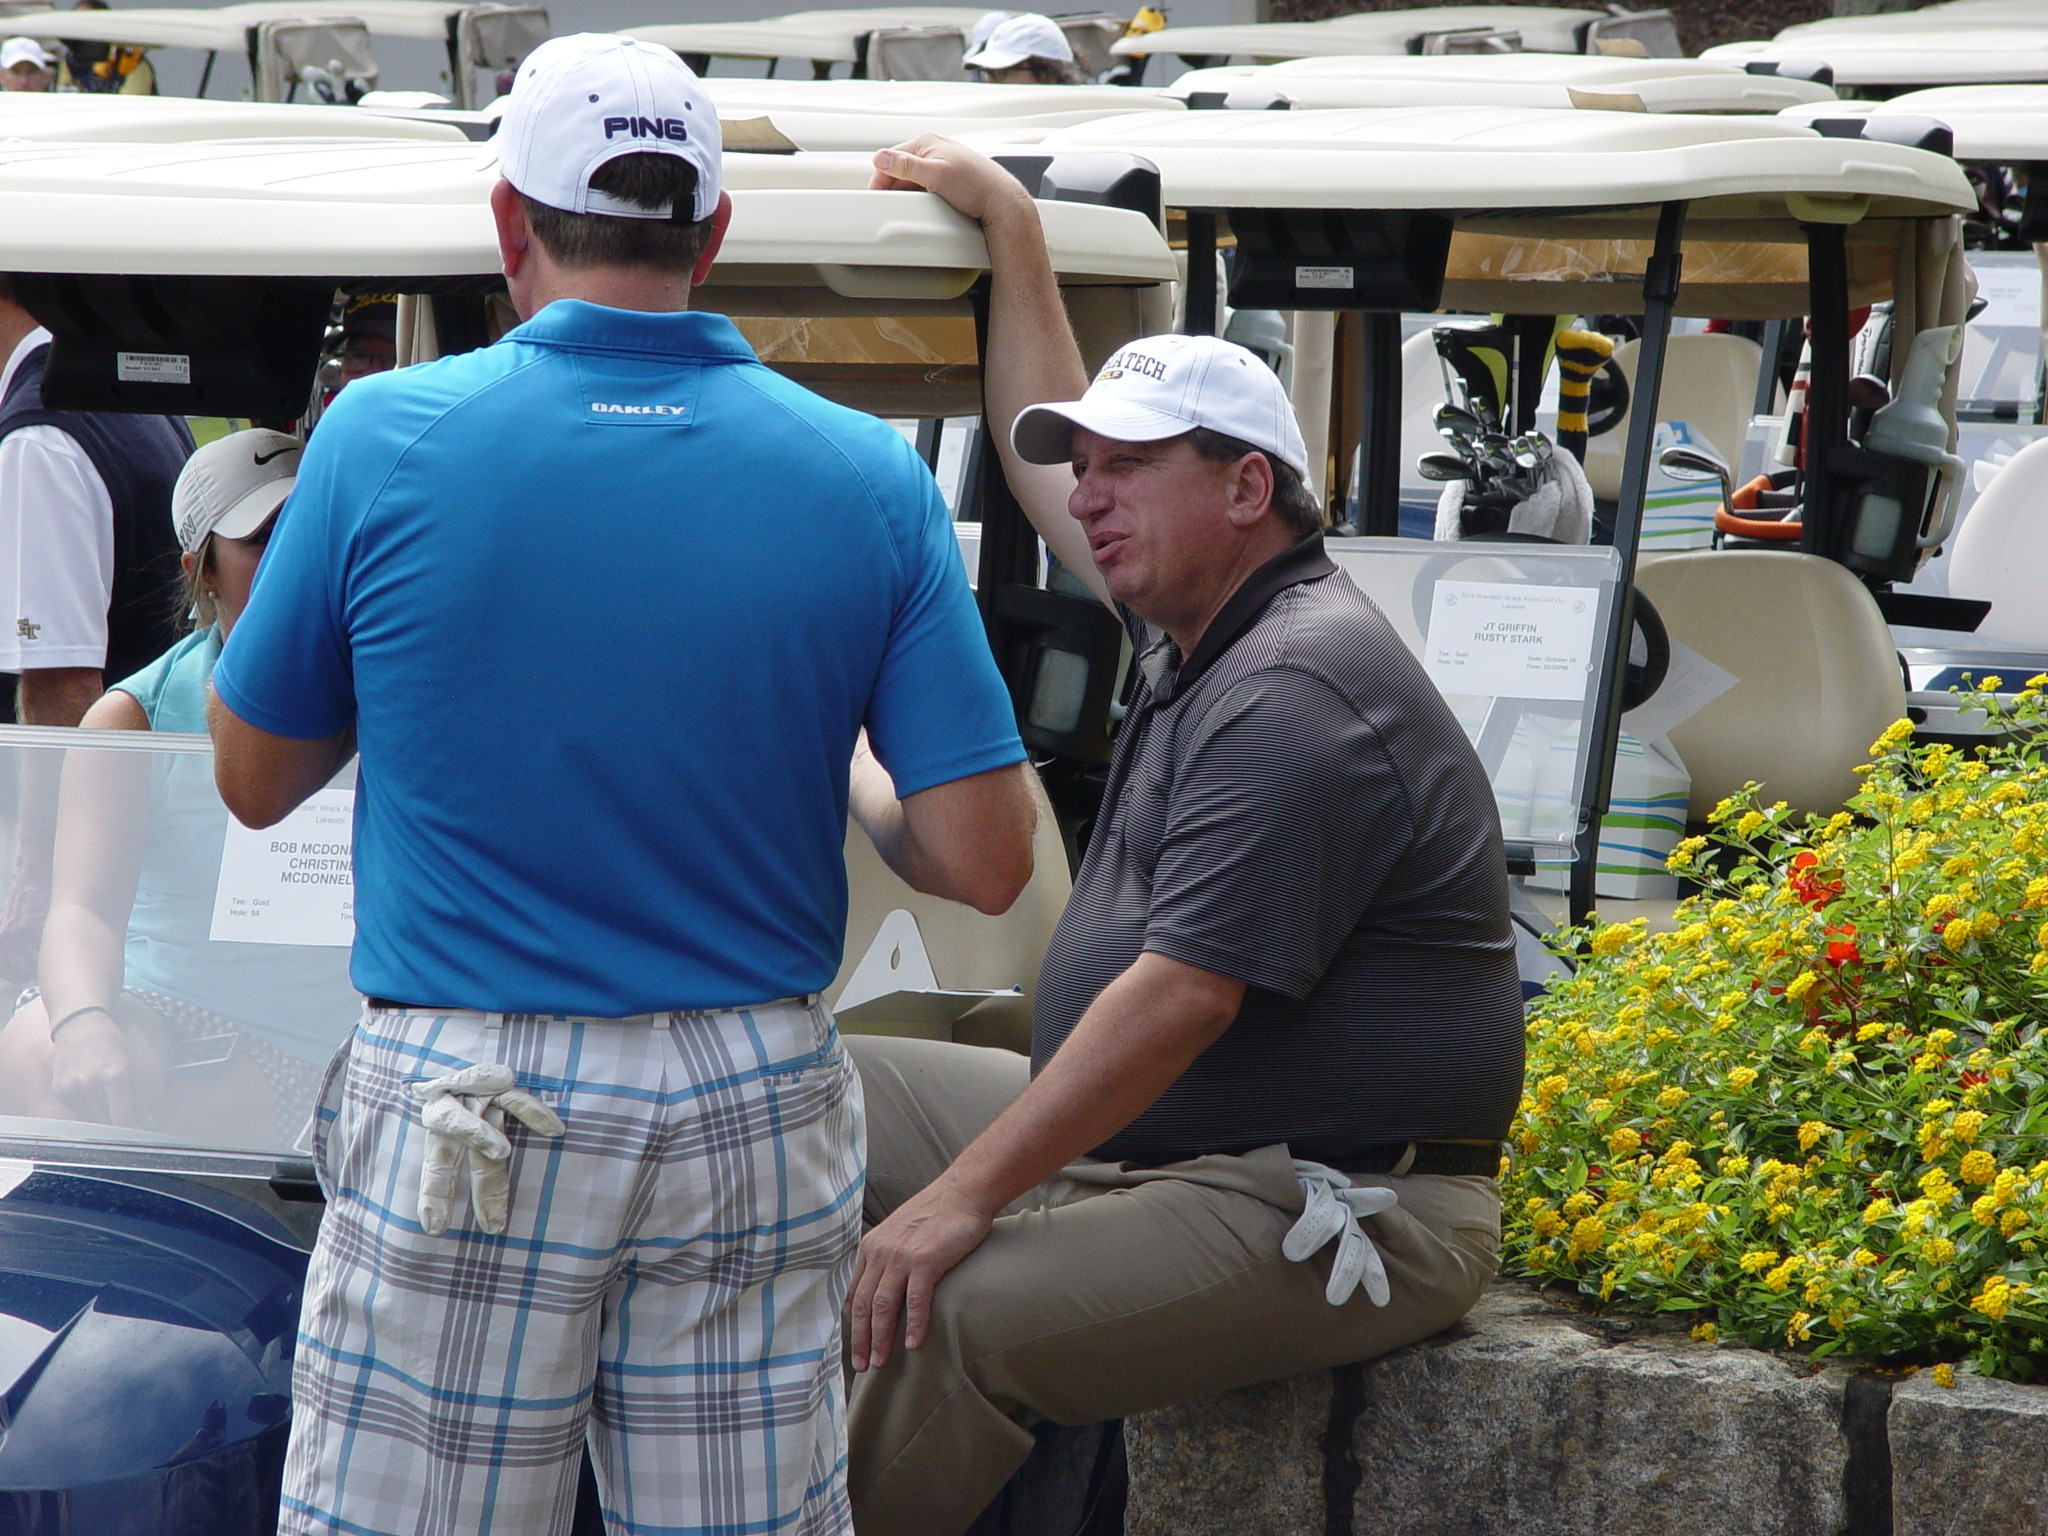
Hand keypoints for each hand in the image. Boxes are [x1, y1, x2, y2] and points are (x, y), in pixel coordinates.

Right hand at [48, 1008, 135, 1124]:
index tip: (141, 1135)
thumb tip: (148, 1122)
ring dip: (103, 1116)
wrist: (78, 1025)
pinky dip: (87, 1107)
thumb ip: (139, 1095)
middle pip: (107, 1122)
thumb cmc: (110, 1043)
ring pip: (92, 1117)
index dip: (133, 1130)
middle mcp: (90, 1083)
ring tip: (111, 1102)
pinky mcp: (60, 1091)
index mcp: (114, 1075)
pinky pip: (77, 1109)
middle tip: (132, 1124)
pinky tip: (91, 1092)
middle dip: (120, 1126)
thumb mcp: (130, 1064)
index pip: (123, 1118)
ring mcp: (72, 1088)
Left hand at [847, 1176, 996, 1371]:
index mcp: (871, 1248)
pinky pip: (915, 1300)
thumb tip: (884, 1286)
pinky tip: (914, 1344)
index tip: (855, 1347)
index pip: (855, 1294)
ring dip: (881, 1339)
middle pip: (865, 1305)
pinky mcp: (926, 1261)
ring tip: (881, 1362)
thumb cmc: (936, 1214)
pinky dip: (914, 1325)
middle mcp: (880, 1253)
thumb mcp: (899, 1232)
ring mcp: (902, 1257)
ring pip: (884, 1307)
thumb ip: (887, 1256)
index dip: (853, 1325)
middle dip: (861, 1340)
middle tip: (862, 1366)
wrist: (963, 1192)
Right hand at [870, 135, 1035, 225]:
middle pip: (900, 168)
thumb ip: (906, 166)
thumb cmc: (975, 185)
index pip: (891, 158)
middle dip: (892, 186)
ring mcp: (941, 162)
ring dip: (905, 191)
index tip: (876, 195)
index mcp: (927, 142)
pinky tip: (922, 204)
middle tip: (889, 204)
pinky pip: (924, 184)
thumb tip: (881, 157)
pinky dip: (918, 194)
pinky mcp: (948, 176)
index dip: (880, 178)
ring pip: (912, 177)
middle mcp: (934, 148)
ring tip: (905, 205)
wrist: (1001, 201)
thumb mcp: (936, 175)